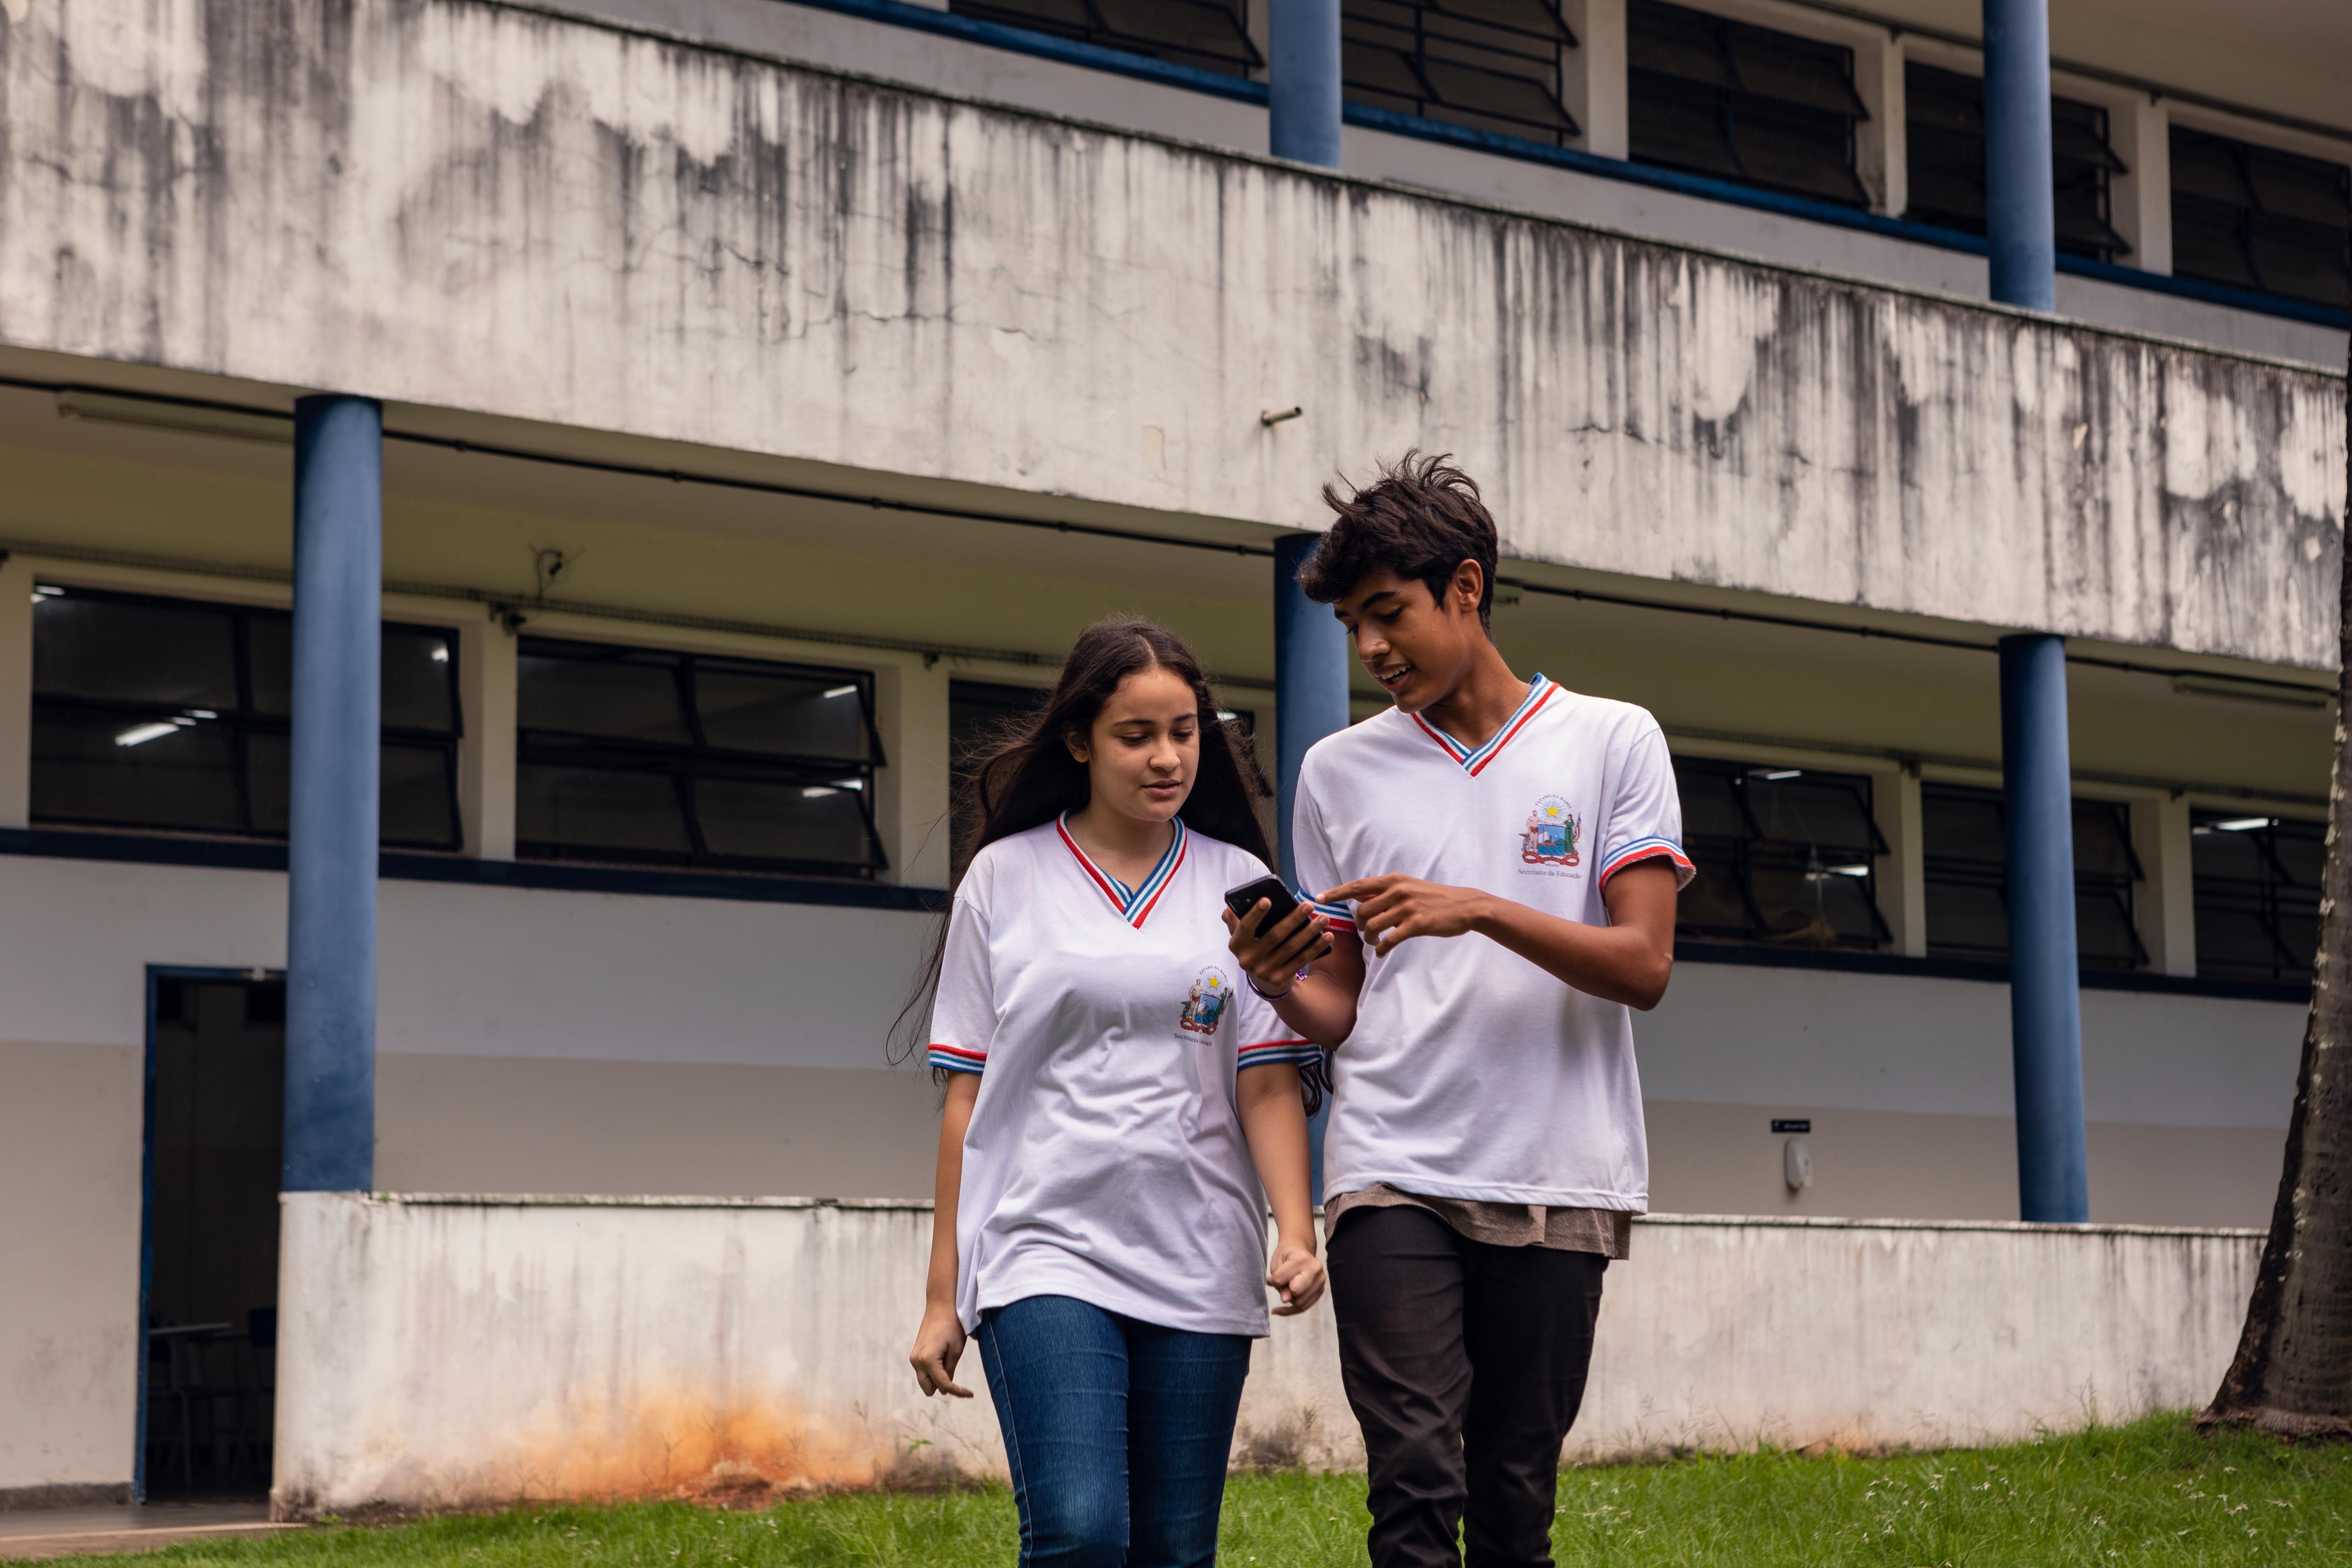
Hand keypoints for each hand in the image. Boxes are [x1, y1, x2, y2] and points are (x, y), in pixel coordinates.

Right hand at [910, 1300, 972, 1396]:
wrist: (941, 1305)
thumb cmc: (952, 1325)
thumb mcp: (956, 1350)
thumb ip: (949, 1371)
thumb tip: (945, 1389)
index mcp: (928, 1361)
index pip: (943, 1385)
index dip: (958, 1391)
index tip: (971, 1394)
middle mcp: (917, 1361)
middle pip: (929, 1389)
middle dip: (943, 1386)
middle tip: (958, 1376)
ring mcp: (914, 1357)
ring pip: (925, 1381)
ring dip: (937, 1378)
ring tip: (949, 1360)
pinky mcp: (915, 1353)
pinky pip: (923, 1371)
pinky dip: (933, 1371)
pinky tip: (943, 1356)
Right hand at [1224, 898, 1331, 994]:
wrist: (1263, 980)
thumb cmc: (1255, 947)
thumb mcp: (1242, 936)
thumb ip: (1235, 921)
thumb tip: (1229, 907)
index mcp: (1236, 945)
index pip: (1245, 927)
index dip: (1256, 914)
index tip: (1269, 899)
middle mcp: (1248, 960)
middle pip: (1274, 936)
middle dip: (1294, 919)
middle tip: (1309, 904)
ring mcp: (1264, 972)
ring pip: (1291, 948)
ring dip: (1310, 931)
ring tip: (1324, 918)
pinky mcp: (1280, 979)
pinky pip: (1301, 960)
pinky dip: (1316, 947)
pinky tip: (1327, 936)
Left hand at [1267, 1238, 1326, 1315]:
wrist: (1300, 1251)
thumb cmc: (1285, 1257)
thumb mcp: (1277, 1264)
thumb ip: (1279, 1281)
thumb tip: (1286, 1300)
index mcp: (1302, 1259)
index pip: (1282, 1279)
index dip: (1273, 1282)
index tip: (1271, 1278)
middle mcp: (1315, 1270)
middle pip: (1296, 1293)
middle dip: (1284, 1293)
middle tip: (1280, 1285)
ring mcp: (1321, 1281)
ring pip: (1301, 1303)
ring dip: (1288, 1301)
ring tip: (1284, 1291)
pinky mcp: (1321, 1290)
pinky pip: (1304, 1307)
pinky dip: (1290, 1310)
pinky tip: (1277, 1310)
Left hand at [1322, 875, 1490, 956]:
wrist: (1465, 906)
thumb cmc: (1434, 898)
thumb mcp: (1408, 887)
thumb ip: (1384, 892)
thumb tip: (1359, 896)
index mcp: (1394, 880)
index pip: (1358, 885)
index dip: (1336, 892)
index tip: (1318, 898)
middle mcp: (1398, 891)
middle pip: (1362, 911)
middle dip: (1359, 926)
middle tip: (1366, 934)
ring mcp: (1407, 907)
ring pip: (1373, 926)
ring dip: (1369, 939)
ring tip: (1375, 943)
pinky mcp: (1417, 924)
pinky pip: (1389, 940)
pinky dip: (1382, 948)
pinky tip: (1383, 951)